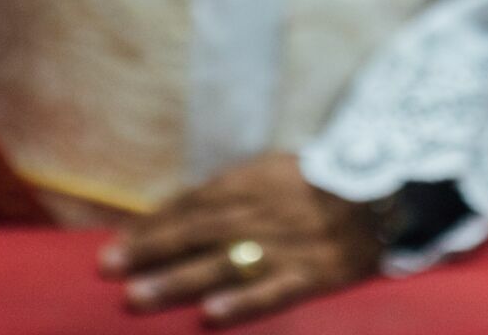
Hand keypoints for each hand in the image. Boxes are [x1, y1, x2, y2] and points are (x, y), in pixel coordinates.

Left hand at [98, 154, 381, 327]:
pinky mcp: (308, 275)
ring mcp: (282, 247)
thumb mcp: (266, 172)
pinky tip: (211, 316)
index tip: (114, 246)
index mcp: (247, 185)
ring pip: (221, 264)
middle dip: (149, 251)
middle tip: (110, 269)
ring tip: (138, 296)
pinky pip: (270, 291)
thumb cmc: (314, 183)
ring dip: (177, 280)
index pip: (188, 206)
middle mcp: (258, 215)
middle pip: (195, 233)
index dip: (150, 226)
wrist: (378, 196)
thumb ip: (222, 191)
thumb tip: (172, 210)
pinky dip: (241, 302)